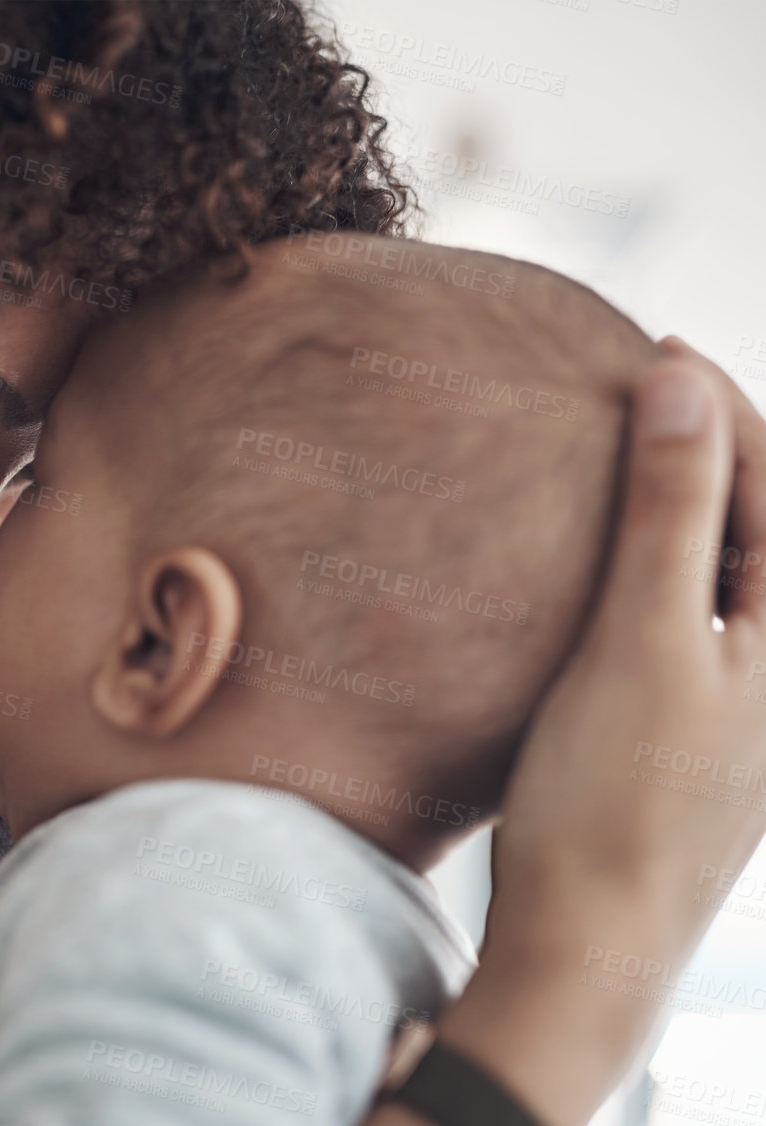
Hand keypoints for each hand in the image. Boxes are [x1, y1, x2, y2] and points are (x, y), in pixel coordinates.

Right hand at [424, 346, 765, 1124]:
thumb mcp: (642, 638)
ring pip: (727, 564)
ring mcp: (745, 696)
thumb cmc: (616, 800)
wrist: (587, 942)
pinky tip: (606, 556)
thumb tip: (681, 381)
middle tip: (631, 385)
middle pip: (762, 518)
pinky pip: (692, 611)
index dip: (724, 406)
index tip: (652, 347)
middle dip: (708, 444)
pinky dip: (658, 563)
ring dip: (682, 502)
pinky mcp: (697, 723)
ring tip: (615, 450)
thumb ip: (670, 509)